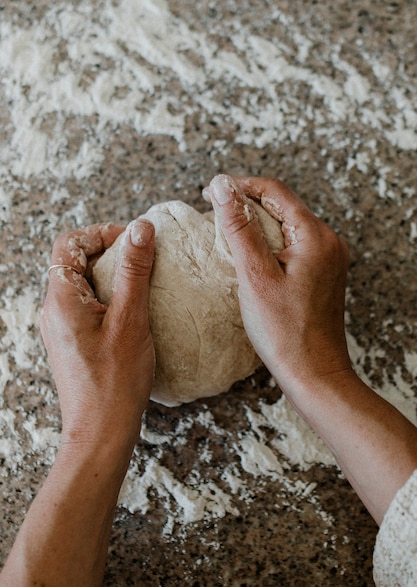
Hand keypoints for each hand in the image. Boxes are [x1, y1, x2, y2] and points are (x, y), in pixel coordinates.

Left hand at [41, 218, 154, 459]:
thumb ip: (134, 271)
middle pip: (73, 263)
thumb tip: (140, 229)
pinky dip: (108, 300)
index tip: (132, 241)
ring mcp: (61, 329)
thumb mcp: (130, 320)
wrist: (100, 431)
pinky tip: (133, 314)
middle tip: (142, 262)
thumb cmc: (115, 381)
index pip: (68, 244)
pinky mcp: (72, 343)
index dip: (100, 234)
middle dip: (108, 255)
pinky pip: (86, 308)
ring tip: (141, 287)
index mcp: (61, 300)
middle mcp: (54, 312)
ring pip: (81, 286)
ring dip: (110, 279)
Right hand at [205, 174, 350, 399]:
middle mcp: (328, 241)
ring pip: (287, 225)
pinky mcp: (323, 274)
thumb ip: (239, 228)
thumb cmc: (285, 332)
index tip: (209, 192)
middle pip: (283, 205)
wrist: (313, 373)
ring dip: (257, 223)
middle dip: (247, 203)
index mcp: (315, 236)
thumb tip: (222, 187)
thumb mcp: (255, 276)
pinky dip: (269, 243)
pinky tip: (250, 255)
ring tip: (226, 232)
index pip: (274, 191)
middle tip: (214, 210)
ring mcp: (328, 258)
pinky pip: (294, 245)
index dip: (239, 186)